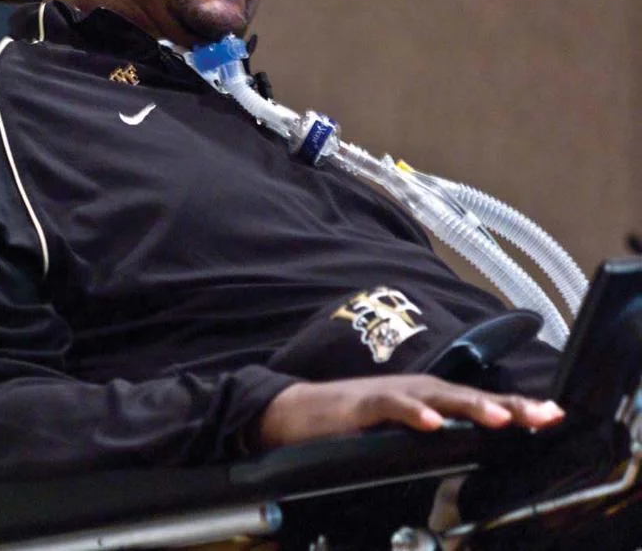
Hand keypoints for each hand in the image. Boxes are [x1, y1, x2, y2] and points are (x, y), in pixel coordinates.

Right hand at [255, 374, 564, 449]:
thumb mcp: (397, 433)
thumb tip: (467, 451)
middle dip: (508, 405)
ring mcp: (389, 396)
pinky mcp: (360, 406)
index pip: (477, 402)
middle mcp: (414, 392)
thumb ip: (430, 439)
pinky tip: (432, 424)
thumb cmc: (347, 425)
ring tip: (500, 418)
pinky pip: (391, 408)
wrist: (293, 413)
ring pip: (437, 397)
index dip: (514, 407)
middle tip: (544, 415)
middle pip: (468, 396)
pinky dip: (413, 414)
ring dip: (470, 407)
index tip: (552, 415)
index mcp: (426, 401)